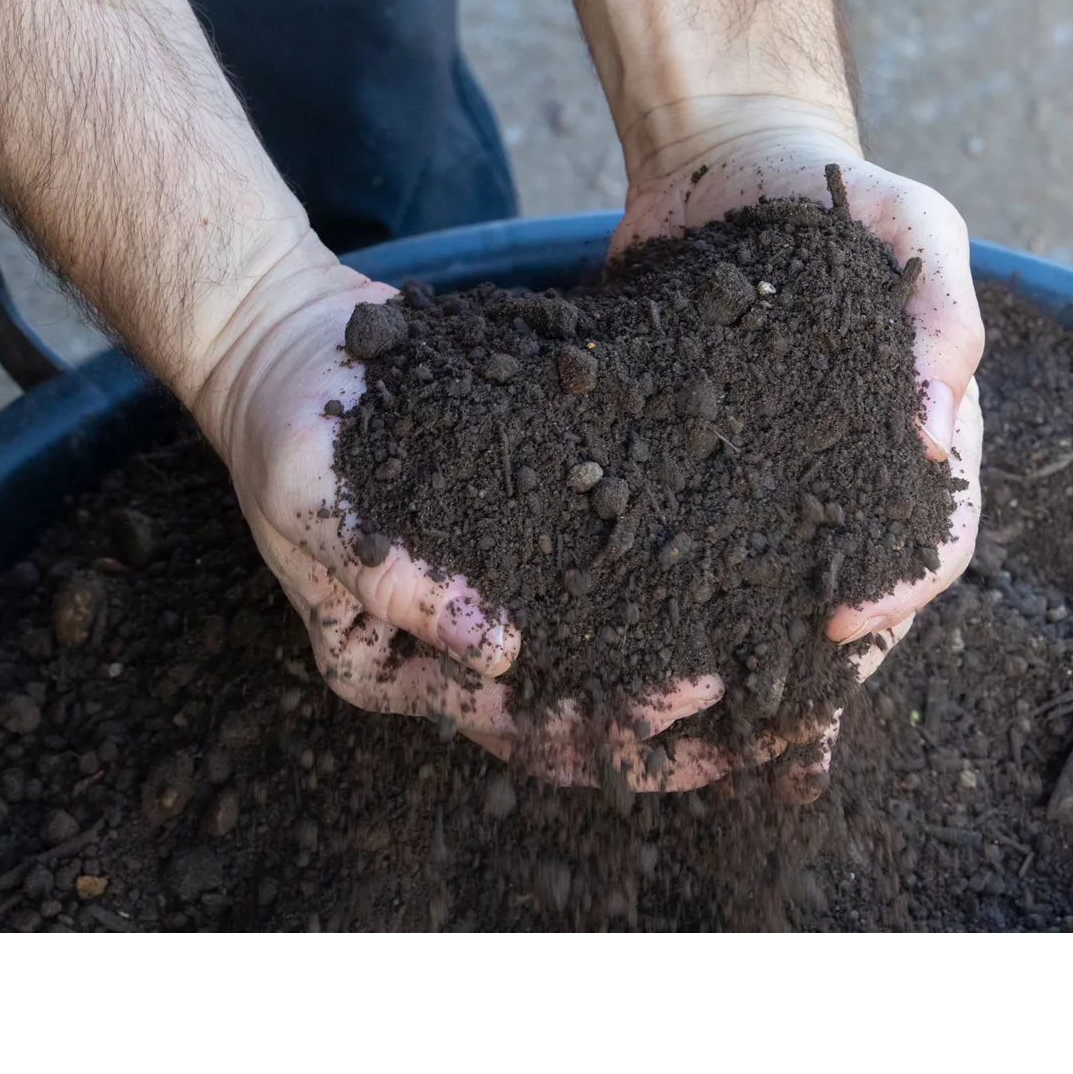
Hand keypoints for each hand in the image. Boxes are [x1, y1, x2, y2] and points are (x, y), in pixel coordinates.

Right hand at [194, 239, 784, 789]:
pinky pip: (603, 571)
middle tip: (782, 712)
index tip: (701, 689)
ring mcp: (494, 597)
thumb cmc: (287, 430)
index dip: (613, 722)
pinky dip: (668, 581)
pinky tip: (742, 563)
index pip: (521, 724)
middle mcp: (456, 653)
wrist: (292, 347)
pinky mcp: (523, 537)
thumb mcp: (317, 501)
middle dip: (679, 726)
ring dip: (688, 660)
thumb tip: (497, 650)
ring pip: (605, 652)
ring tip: (786, 657)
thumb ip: (395, 579)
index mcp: (400, 669)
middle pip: (581, 711)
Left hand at [619, 132, 984, 800]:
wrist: (730, 166)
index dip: (896, 595)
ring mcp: (763, 484)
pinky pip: (672, 543)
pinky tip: (601, 647)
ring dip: (724, 668)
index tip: (838, 628)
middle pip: (841, 602)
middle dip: (804, 677)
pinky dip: (648, 600)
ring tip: (668, 725)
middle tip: (748, 732)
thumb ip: (944, 308)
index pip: (929, 545)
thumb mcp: (914, 223)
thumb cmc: (840, 192)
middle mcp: (842, 484)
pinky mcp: (683, 467)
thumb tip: (935, 424)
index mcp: (915, 446)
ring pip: (753, 595)